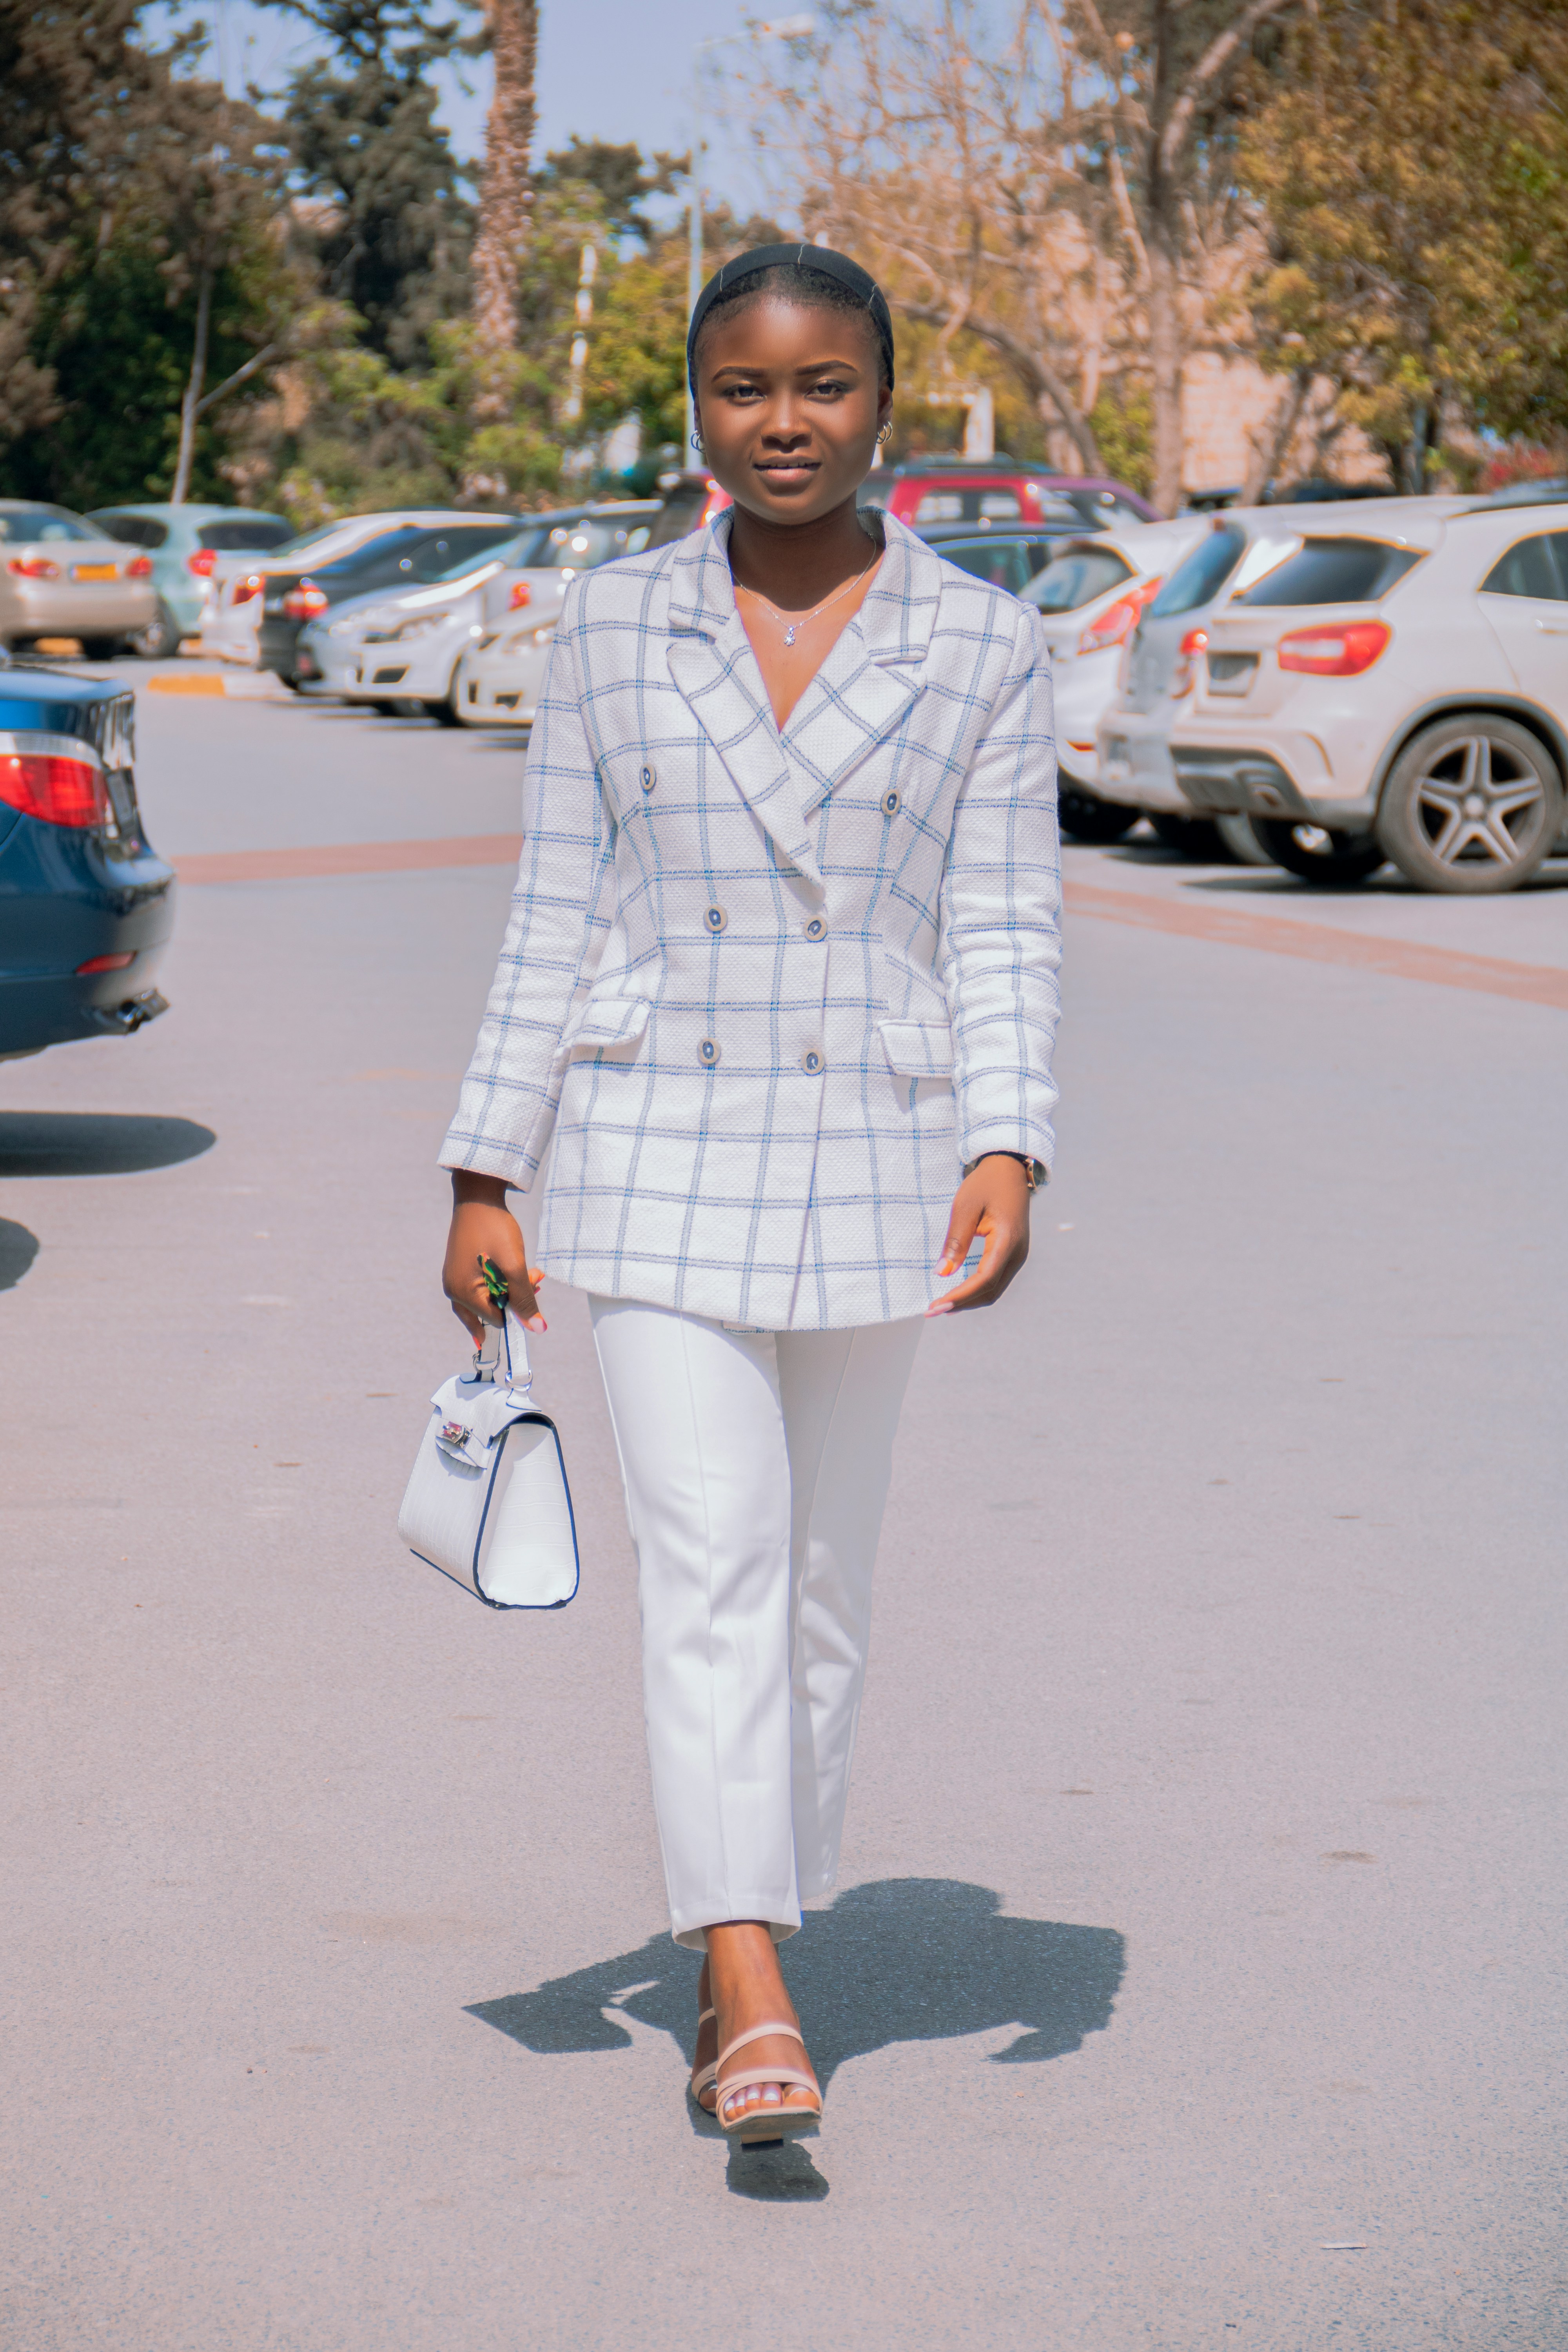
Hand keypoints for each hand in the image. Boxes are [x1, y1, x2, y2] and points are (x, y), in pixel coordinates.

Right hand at [442, 1171, 545, 1345]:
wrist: (478, 1197)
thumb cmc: (494, 1228)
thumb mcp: (514, 1265)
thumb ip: (524, 1299)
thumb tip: (537, 1329)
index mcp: (462, 1293)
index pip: (495, 1320)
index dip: (517, 1308)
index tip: (533, 1285)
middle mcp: (453, 1290)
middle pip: (490, 1312)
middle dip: (515, 1299)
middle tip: (535, 1277)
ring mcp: (454, 1279)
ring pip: (487, 1299)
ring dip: (511, 1290)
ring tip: (530, 1273)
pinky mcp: (459, 1269)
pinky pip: (481, 1287)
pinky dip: (500, 1282)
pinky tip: (514, 1270)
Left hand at [927, 1155, 1030, 1314]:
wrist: (1009, 1170)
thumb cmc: (986, 1184)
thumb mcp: (965, 1207)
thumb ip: (956, 1241)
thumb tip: (943, 1273)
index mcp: (1008, 1240)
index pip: (984, 1279)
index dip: (960, 1296)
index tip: (936, 1306)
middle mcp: (1017, 1253)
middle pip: (990, 1290)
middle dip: (962, 1303)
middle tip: (932, 1310)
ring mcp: (1018, 1255)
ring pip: (994, 1289)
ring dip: (969, 1300)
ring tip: (942, 1305)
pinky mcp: (1012, 1254)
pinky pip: (996, 1280)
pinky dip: (977, 1290)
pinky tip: (959, 1292)